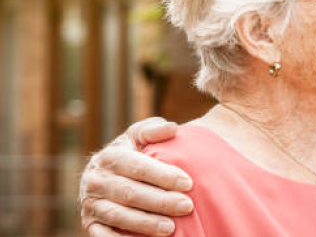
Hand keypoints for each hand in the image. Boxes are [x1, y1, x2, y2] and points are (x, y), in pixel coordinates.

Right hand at [80, 118, 193, 235]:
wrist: (104, 173)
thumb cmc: (131, 152)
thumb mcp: (138, 136)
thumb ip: (154, 130)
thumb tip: (173, 128)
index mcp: (109, 157)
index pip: (138, 166)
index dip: (163, 175)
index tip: (188, 182)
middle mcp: (95, 180)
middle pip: (130, 193)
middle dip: (160, 201)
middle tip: (186, 206)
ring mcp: (90, 204)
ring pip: (118, 216)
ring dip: (145, 223)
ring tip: (170, 228)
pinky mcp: (89, 224)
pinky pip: (103, 236)